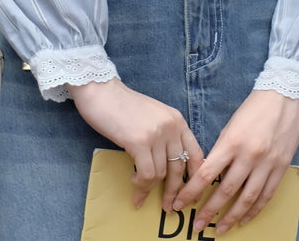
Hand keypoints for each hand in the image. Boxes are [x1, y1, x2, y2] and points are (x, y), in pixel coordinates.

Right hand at [71, 78, 203, 210]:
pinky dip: (141, 186)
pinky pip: (146, 174)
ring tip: (140, 192)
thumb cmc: (123, 105)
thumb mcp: (154, 116)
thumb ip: (165, 135)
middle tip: (168, 206)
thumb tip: (169, 164)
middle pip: (180, 168)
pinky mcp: (139, 142)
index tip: (191, 194)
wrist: (101, 91)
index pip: (196, 154)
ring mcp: (156, 134)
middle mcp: (171, 126)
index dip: (195, 178)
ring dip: (150, 189)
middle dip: (175, 191)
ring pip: (161, 174)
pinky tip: (134, 184)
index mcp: (177, 120)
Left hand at [173, 89, 298, 234]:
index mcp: (231, 142)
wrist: (286, 96)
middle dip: (209, 211)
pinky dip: (254, 210)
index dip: (191, 192)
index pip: (206, 174)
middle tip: (197, 226)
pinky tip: (244, 219)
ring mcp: (266, 164)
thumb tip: (210, 172)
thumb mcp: (231, 125)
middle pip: (226, 191)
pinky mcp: (281, 168)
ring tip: (220, 229)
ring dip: (232, 217)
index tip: (179, 204)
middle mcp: (249, 156)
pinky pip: (266, 195)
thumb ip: (222, 149)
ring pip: (247, 198)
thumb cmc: (254, 108)